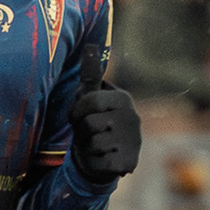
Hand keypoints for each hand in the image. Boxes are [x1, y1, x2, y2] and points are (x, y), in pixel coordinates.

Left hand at [69, 45, 139, 180]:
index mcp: (123, 99)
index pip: (91, 100)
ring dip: (87, 148)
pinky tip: (101, 160)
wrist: (107, 160)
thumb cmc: (96, 125)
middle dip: (81, 131)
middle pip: (89, 123)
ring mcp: (133, 141)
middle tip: (86, 134)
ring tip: (94, 147)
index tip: (76, 117)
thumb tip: (91, 46)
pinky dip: (94, 163)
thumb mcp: (93, 102)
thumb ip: (91, 78)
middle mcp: (132, 118)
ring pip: (93, 144)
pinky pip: (100, 162)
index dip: (77, 111)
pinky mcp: (130, 162)